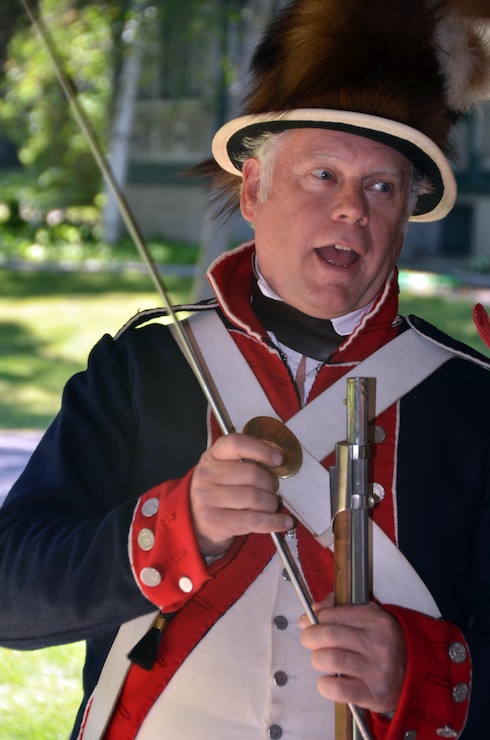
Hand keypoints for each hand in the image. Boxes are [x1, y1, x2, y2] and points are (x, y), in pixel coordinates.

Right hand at [190, 433, 293, 555]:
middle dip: (270, 484)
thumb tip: (279, 463)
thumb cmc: (219, 491)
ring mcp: (207, 499)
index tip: (278, 459)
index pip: (236, 444)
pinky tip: (284, 522)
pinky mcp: (214, 521)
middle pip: (252, 474)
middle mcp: (206, 475)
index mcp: (211, 456)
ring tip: (271, 506)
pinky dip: (273, 521)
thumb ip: (246, 463)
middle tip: (272, 491)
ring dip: (271, 504)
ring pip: (254, 498)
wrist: (195, 521)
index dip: (261, 449)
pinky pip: (253, 520)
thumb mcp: (224, 470)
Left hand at [300, 595, 405, 713]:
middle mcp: (379, 645)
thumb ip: (340, 608)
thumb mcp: (370, 617)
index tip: (309, 622)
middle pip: (329, 635)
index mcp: (377, 621)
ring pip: (331, 660)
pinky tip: (326, 680)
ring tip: (321, 659)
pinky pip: (339, 690)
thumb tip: (314, 610)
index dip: (316, 618)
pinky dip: (325, 685)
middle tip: (308, 640)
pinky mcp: (374, 695)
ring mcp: (377, 671)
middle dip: (310, 637)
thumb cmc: (385, 643)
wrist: (415, 674)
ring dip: (318, 659)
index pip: (335, 614)